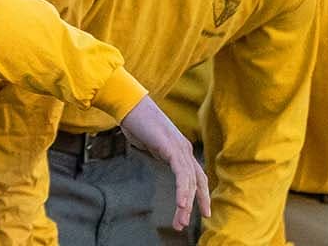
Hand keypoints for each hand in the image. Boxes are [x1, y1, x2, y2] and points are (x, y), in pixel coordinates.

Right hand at [120, 95, 210, 230]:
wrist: (127, 104)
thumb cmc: (134, 120)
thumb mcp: (149, 140)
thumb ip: (157, 149)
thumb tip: (157, 153)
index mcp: (180, 148)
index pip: (195, 175)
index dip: (199, 194)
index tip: (199, 211)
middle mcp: (185, 149)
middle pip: (197, 182)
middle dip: (195, 204)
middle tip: (185, 223)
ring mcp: (180, 148)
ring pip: (190, 182)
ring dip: (185, 204)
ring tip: (179, 221)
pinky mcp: (172, 148)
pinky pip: (182, 175)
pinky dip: (183, 191)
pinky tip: (181, 204)